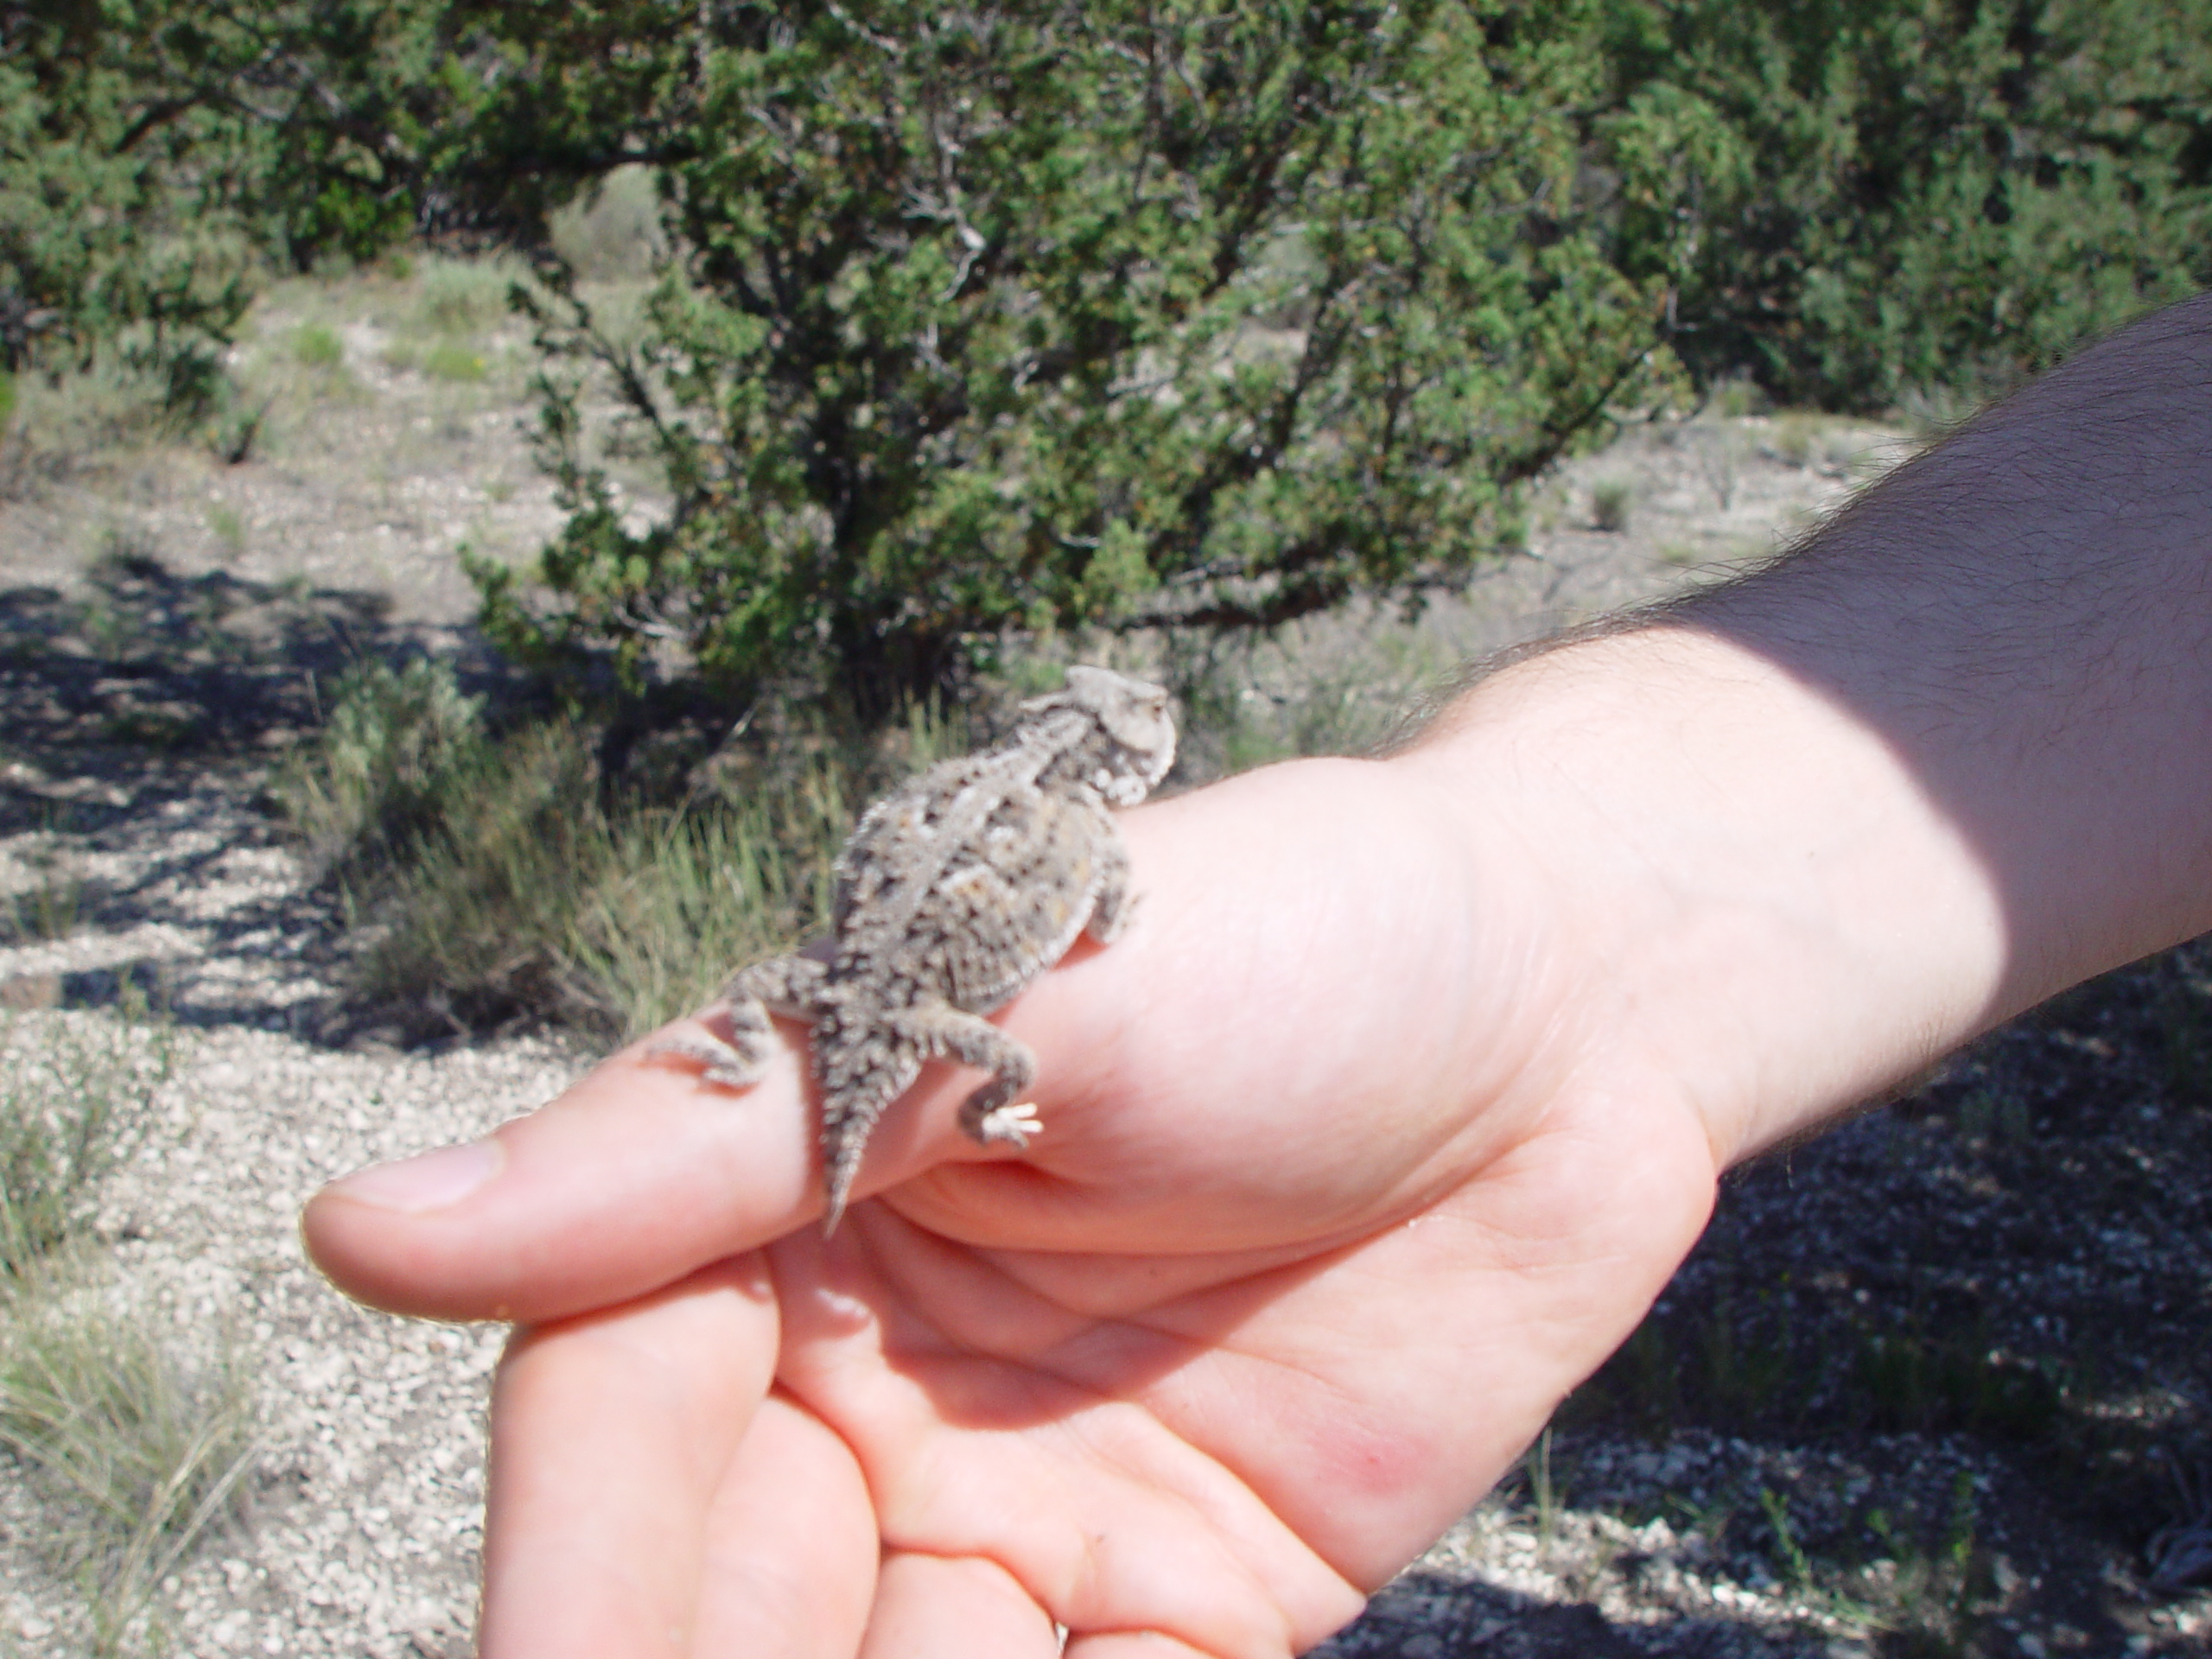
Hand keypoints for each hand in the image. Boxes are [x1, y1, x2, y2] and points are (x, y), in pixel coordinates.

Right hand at [303, 752, 1722, 1657]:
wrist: (1569, 994)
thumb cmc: (1275, 928)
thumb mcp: (997, 983)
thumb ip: (699, 1137)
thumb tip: (366, 1230)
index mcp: (795, 1214)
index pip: (620, 1411)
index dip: (571, 1562)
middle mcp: (881, 1386)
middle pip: (730, 1596)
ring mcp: (1031, 1506)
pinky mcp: (1191, 1598)